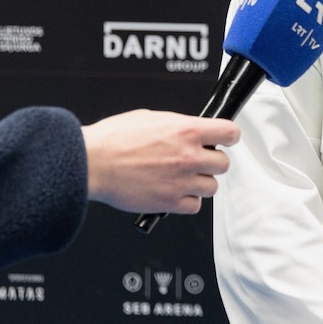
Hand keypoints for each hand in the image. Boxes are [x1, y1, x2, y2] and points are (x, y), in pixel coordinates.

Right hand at [80, 109, 240, 213]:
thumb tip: (190, 130)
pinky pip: (194, 206)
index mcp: (187, 131)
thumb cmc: (114, 139)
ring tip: (184, 178)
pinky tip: (174, 192)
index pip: (230, 133)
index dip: (229, 136)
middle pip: (223, 164)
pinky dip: (187, 201)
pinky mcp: (169, 202)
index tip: (226, 139)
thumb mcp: (152, 118)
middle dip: (212, 162)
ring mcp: (181, 181)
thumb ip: (178, 126)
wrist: (92, 163)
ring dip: (201, 182)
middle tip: (199, 160)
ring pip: (212, 187)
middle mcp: (189, 156)